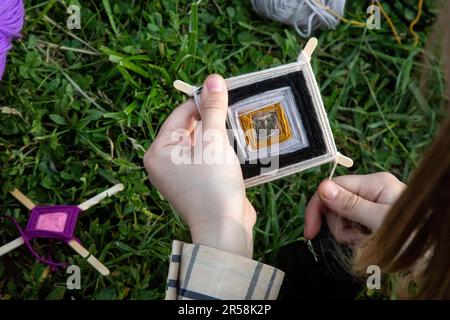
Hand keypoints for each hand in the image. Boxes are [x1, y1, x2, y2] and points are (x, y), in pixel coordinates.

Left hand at [143, 75, 255, 257]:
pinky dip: (221, 150)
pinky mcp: (198, 183)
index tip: (225, 93)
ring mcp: (181, 175)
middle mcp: (165, 163)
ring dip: (219, 134)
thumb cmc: (214, 183)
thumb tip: (214, 78)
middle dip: (212, 119)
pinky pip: (208, 158)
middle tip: (234, 111)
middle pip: (191, 129)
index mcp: (159, 152)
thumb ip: (213, 109)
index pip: (180, 115)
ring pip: (202, 143)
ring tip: (238, 126)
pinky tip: (238, 145)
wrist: (225, 228)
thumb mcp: (213, 140)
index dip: (202, 102)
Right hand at [304, 172, 405, 244]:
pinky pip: (352, 226)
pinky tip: (368, 242)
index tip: (310, 233)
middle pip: (335, 204)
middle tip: (355, 240)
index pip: (332, 187)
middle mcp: (372, 189)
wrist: (435, 251)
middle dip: (339, 225)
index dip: (317, 208)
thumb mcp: (379, 221)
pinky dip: (356, 237)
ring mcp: (372, 202)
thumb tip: (323, 188)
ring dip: (348, 234)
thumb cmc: (413, 234)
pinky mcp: (373, 215)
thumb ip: (351, 205)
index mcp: (374, 183)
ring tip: (366, 242)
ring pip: (342, 217)